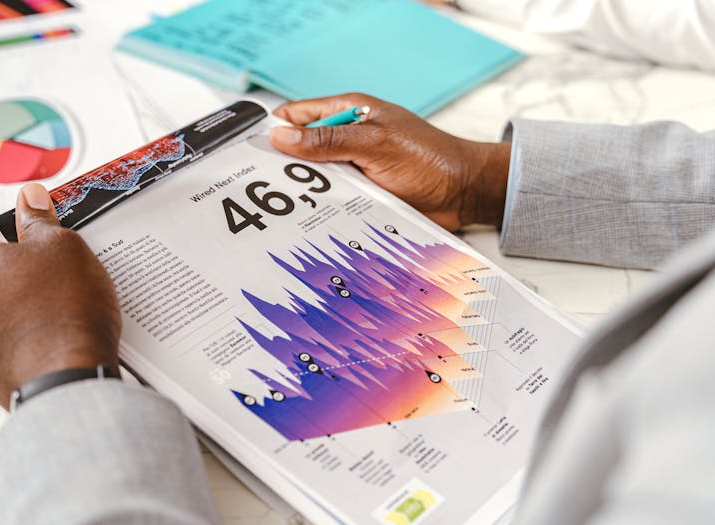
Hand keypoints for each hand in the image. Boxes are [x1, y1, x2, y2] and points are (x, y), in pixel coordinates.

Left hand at [0, 183, 121, 407]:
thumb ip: (40, 220)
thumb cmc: (62, 310)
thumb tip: (29, 197)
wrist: (65, 378)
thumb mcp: (62, 247)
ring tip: (50, 304)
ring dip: (9, 302)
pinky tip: (48, 334)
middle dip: (3, 267)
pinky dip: (16, 333)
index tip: (16, 232)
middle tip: (43, 268)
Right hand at [269, 93, 509, 231]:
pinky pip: (331, 202)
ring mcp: (353, 168)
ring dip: (303, 194)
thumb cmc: (430, 159)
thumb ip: (328, 140)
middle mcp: (347, 139)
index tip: (249, 153)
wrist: (465, 194)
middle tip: (258, 190)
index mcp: (349, 112)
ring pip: (314, 180)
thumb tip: (281, 136)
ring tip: (277, 211)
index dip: (274, 130)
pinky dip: (320, 211)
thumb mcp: (375, 144)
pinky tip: (305, 223)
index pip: (297, 115)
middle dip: (283, 168)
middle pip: (300, 151)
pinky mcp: (361, 196)